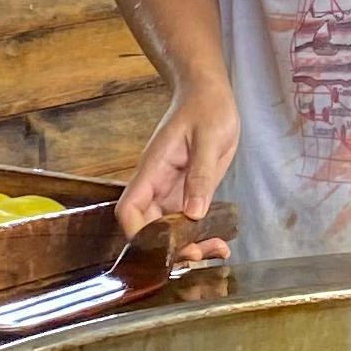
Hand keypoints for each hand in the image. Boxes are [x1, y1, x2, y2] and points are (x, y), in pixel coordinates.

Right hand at [116, 84, 238, 236]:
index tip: (161, 250)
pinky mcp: (188, 192)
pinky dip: (201, 236)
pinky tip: (220, 243)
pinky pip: (189, 221)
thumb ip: (200, 176)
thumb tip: (194, 212)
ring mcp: (172, 190)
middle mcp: (158, 185)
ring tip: (216, 251)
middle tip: (199, 256)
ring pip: (170, 229)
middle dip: (170, 248)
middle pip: (150, 228)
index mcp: (153, 170)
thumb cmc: (206, 108)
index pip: (130, 209)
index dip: (138, 234)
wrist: (210, 94)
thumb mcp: (208, 139)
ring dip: (189, 246)